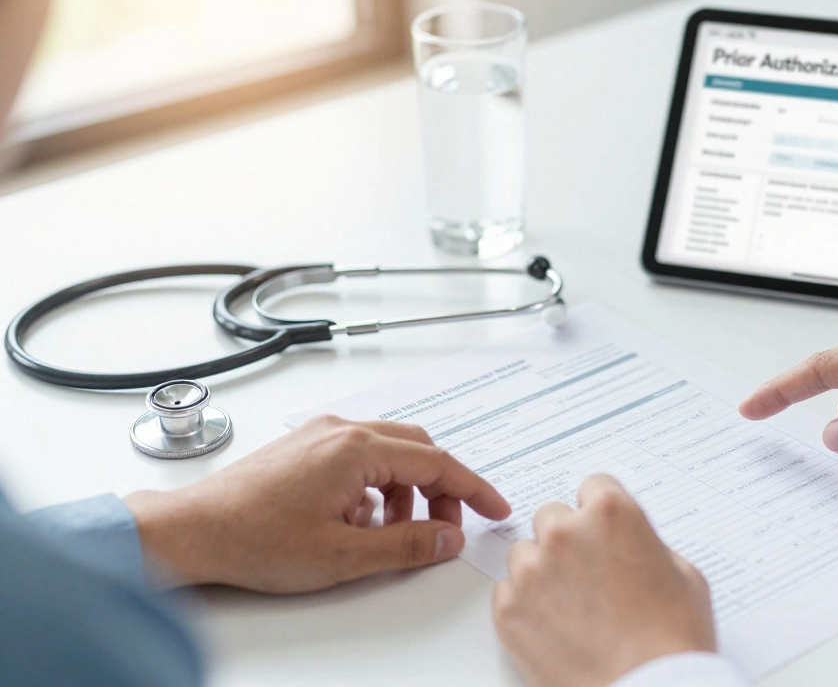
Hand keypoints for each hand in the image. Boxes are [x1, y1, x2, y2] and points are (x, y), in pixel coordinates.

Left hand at [123, 416, 510, 592]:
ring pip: (391, 452)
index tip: (496, 508)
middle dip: (442, 490)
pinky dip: (379, 485)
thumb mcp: (343, 556)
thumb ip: (406, 545)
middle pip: (418, 450)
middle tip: (449, 528)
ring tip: (399, 532)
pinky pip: (362, 456)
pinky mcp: (306, 447)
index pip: (437, 463)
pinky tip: (364, 520)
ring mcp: (321, 435)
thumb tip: (448, 538)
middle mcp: (342, 431)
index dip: (473, 490)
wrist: (191, 531)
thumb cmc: (253, 538)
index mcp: (357, 450)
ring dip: (409, 489)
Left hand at [493, 475, 715, 686]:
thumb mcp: (684, 576)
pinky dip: (526, 606)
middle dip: (569, 539)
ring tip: (572, 606)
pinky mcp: (509, 610)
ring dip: (543, 570)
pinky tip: (555, 627)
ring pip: (525, 553)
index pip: (594, 486)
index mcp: (612, 513)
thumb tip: (632, 545)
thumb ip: (648, 544)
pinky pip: (508, 592)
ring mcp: (532, 571)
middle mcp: (565, 533)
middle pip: (552, 516)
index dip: (601, 511)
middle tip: (589, 573)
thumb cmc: (672, 640)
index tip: (602, 528)